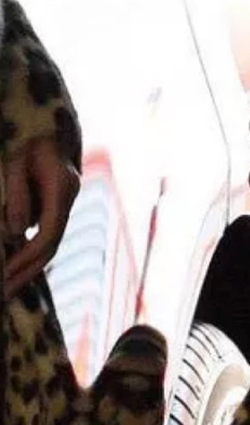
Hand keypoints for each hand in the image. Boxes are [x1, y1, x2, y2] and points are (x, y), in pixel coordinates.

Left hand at [2, 136, 80, 296]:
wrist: (53, 131)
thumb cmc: (31, 143)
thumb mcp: (17, 164)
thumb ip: (17, 197)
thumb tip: (15, 234)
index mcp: (62, 190)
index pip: (48, 233)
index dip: (26, 256)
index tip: (4, 274)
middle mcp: (68, 201)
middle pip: (52, 246)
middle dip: (28, 272)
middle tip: (3, 294)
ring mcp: (64, 205)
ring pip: (51, 245)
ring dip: (29, 268)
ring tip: (7, 289)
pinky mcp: (56, 208)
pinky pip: (45, 237)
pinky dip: (30, 255)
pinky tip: (14, 267)